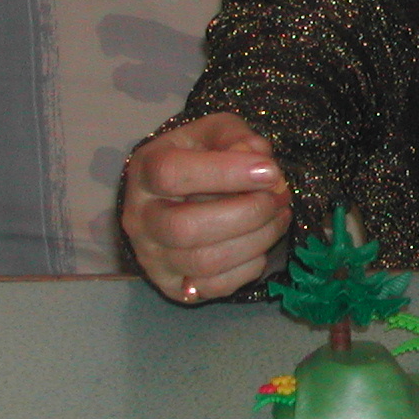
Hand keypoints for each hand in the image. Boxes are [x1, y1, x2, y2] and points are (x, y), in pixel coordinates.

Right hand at [121, 113, 291, 302]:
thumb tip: (256, 159)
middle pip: (186, 228)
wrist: (176, 194)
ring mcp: (153, 257)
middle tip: (278, 197)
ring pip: (204, 261)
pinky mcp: (174, 286)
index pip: (171, 174)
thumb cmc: (200, 158)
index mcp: (145, 171)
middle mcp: (140, 218)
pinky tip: (260, 243)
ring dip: (257, 239)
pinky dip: (249, 266)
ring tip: (279, 216)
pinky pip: (215, 287)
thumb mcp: (216, 132)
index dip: (226, 173)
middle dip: (248, 213)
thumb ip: (237, 136)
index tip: (270, 171)